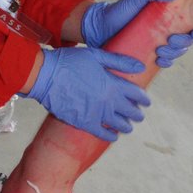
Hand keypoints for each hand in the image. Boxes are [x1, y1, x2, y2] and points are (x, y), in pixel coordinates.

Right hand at [24, 45, 149, 140]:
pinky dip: (111, 136)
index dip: (143, 99)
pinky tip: (113, 136)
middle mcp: (109, 101)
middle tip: (138, 115)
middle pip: (131, 111)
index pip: (137, 94)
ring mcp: (97, 113)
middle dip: (137, 114)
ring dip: (127, 126)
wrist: (46, 76)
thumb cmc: (70, 62)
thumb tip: (141, 66)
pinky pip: (103, 134)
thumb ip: (119, 61)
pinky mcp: (84, 123)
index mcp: (113, 83)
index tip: (146, 101)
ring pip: (120, 125)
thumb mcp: (96, 55)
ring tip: (128, 126)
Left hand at [82, 0, 192, 69]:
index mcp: (168, 17)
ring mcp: (158, 44)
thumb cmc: (118, 11)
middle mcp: (166, 30)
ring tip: (161, 51)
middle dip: (183, 43)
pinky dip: (166, 63)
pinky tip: (160, 61)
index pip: (191, 24)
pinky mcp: (148, 56)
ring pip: (176, 52)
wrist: (98, 27)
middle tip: (171, 40)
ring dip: (174, 54)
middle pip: (186, 40)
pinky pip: (164, 62)